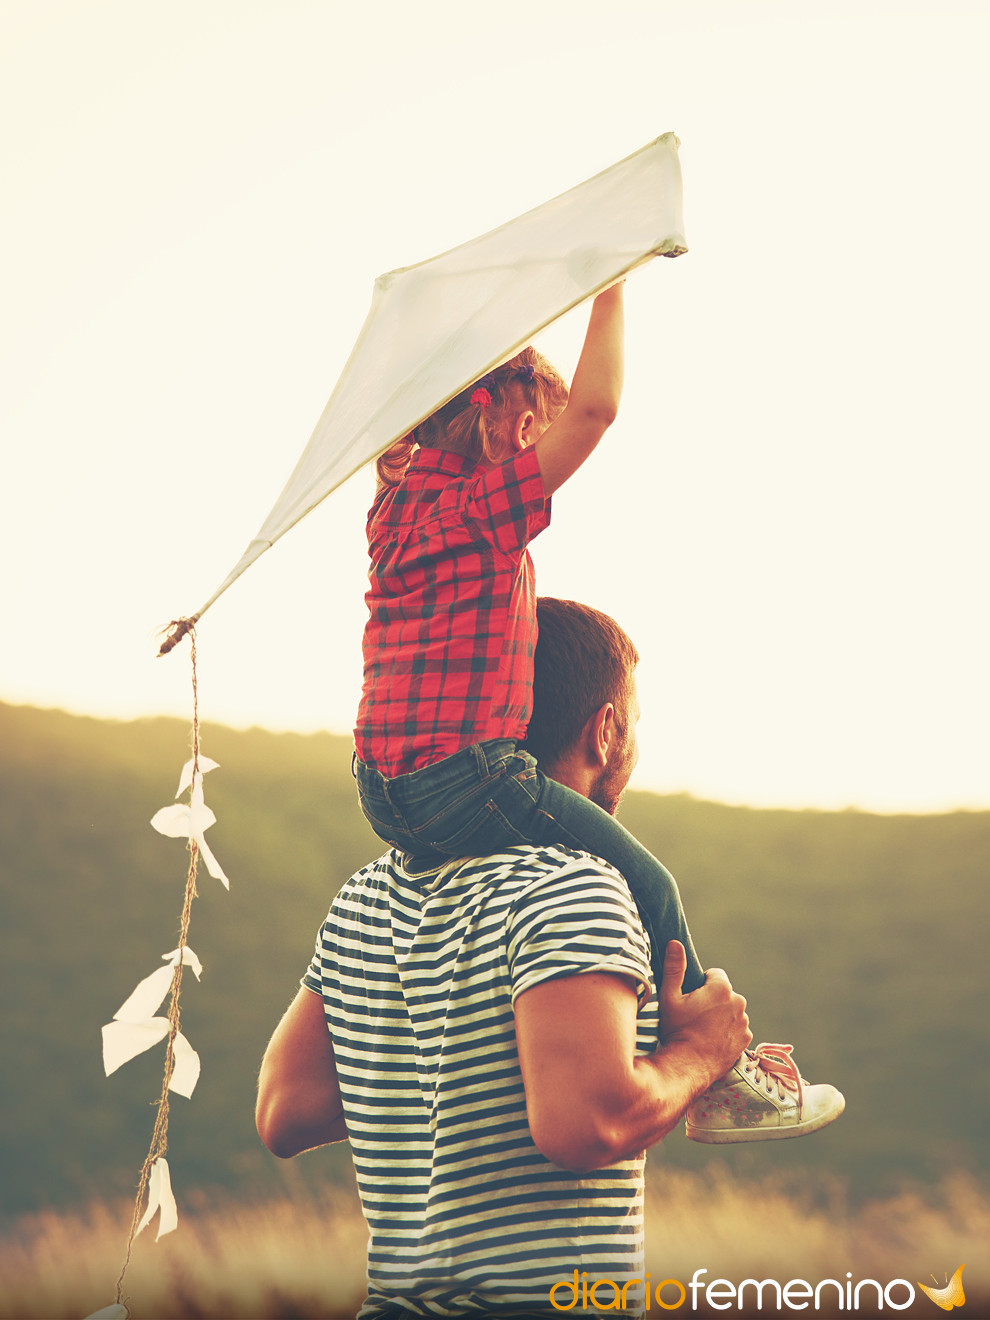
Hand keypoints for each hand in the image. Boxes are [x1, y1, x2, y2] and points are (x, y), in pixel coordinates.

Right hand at [657, 940, 751, 1081]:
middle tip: (694, 1015)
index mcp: (721, 988)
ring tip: (702, 1029)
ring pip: (731, 1010)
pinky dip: (727, 1030)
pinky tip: (712, 1039)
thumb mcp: (669, 997)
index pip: (715, 974)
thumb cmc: (677, 1030)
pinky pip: (737, 1027)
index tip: (691, 998)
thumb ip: (674, 967)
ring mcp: (744, 1022)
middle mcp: (738, 1002)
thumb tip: (675, 943)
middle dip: (712, 999)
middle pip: (724, 993)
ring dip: (720, 1015)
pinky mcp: (745, 1039)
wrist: (688, 1067)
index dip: (701, 984)